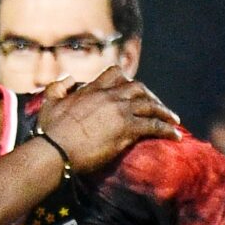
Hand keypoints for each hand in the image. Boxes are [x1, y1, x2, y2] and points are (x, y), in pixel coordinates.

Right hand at [37, 67, 179, 174]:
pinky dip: (167, 129)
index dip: (127, 80)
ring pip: (150, 104)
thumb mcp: (49, 102)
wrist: (56, 149)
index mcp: (92, 89)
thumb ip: (58, 87)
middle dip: (150, 96)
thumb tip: (68, 78)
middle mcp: (109, 96)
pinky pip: (153, 125)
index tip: (132, 89)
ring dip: (163, 111)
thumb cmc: (50, 131)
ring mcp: (120, 111)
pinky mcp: (127, 129)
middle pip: (138, 88)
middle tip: (156, 107)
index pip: (116, 74)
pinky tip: (175, 135)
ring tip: (173, 120)